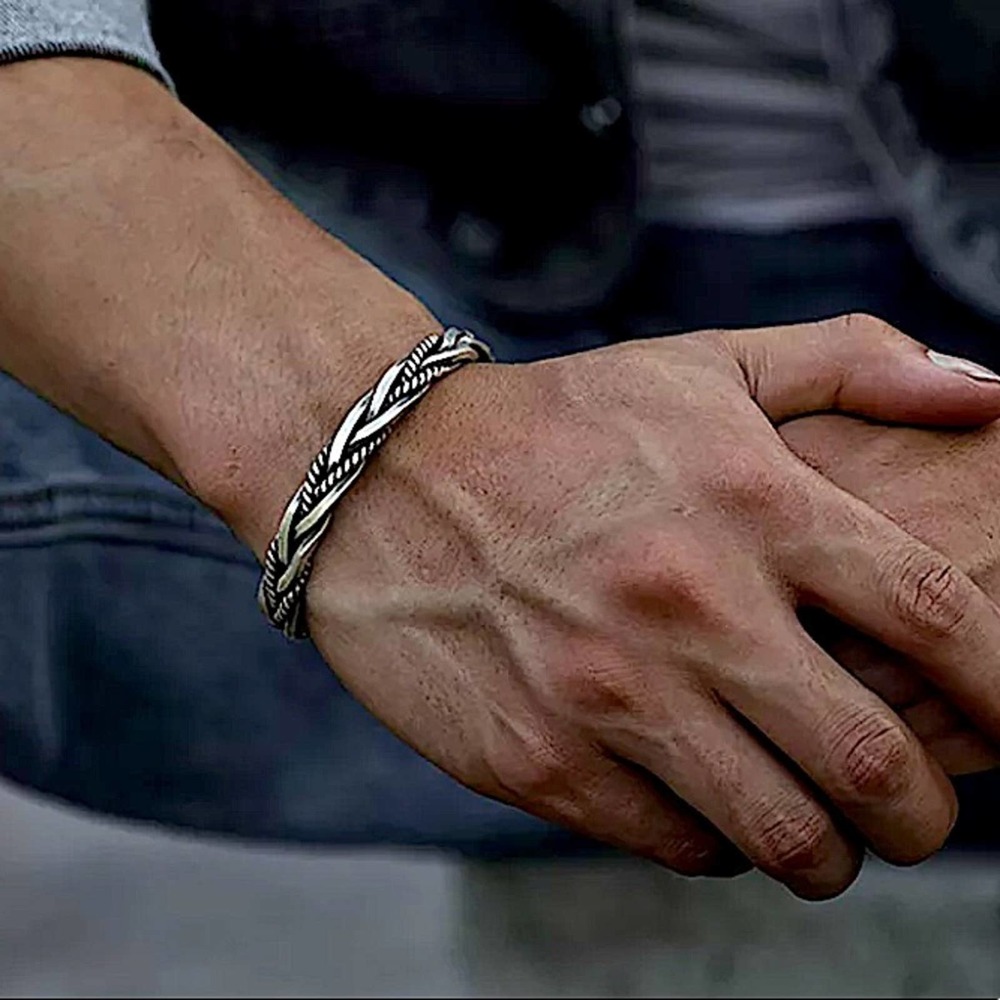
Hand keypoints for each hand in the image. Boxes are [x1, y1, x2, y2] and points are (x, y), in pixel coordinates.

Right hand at [269, 317, 999, 899]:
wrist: (381, 478)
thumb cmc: (554, 425)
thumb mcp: (700, 365)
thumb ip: (853, 362)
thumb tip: (990, 392)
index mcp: (750, 503)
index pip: (937, 618)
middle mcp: (690, 605)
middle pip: (877, 766)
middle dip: (924, 814)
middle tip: (913, 809)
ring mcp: (611, 694)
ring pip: (784, 836)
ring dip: (827, 850)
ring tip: (818, 827)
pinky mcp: (542, 761)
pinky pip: (676, 843)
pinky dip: (716, 841)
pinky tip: (704, 800)